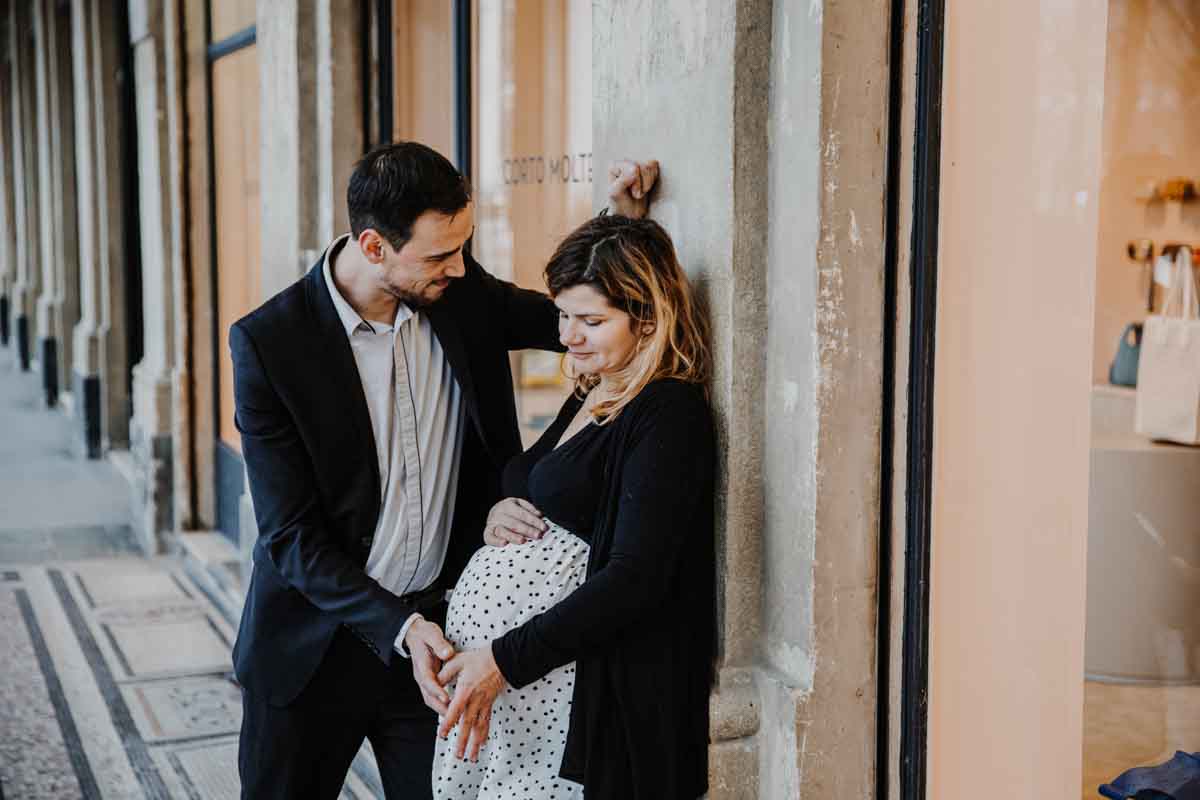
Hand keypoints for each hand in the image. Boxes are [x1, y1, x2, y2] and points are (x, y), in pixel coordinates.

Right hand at [405, 618, 454, 714]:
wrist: (415, 634)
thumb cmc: (424, 634)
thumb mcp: (431, 633)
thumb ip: (439, 643)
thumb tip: (447, 653)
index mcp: (421, 664)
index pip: (428, 681)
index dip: (437, 690)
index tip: (446, 698)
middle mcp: (421, 675)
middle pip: (428, 695)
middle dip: (439, 707)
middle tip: (452, 716)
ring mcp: (424, 679)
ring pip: (430, 698)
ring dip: (440, 708)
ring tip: (454, 716)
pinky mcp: (428, 681)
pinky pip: (433, 695)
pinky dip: (441, 704)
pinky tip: (451, 708)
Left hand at [437, 646, 506, 761]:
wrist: (501, 659)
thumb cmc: (478, 659)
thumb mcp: (457, 661)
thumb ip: (444, 674)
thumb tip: (433, 684)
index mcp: (465, 690)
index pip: (455, 710)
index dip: (448, 723)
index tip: (442, 735)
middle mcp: (475, 700)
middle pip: (468, 724)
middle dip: (463, 741)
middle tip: (458, 756)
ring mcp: (484, 703)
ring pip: (479, 727)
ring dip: (474, 743)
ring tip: (471, 758)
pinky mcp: (490, 703)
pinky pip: (487, 721)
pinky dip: (484, 734)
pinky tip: (481, 744)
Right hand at [484, 497, 546, 546]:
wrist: (495, 512)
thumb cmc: (512, 511)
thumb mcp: (520, 505)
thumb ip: (530, 509)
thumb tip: (539, 515)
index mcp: (508, 505)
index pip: (523, 514)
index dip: (534, 521)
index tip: (544, 528)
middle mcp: (499, 513)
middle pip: (514, 523)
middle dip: (527, 530)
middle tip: (538, 535)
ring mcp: (492, 523)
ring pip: (502, 530)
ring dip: (513, 536)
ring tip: (523, 541)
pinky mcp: (487, 533)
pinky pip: (490, 538)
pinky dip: (496, 541)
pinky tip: (504, 543)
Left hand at [607, 159, 659, 218]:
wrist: (630, 214)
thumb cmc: (620, 204)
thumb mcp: (616, 194)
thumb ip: (622, 181)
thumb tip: (635, 169)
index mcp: (615, 166)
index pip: (634, 167)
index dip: (637, 182)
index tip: (633, 194)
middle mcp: (625, 163)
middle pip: (643, 166)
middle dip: (643, 183)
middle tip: (637, 195)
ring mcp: (636, 164)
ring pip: (650, 166)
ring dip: (648, 182)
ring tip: (641, 191)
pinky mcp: (645, 169)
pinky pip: (654, 167)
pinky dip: (653, 179)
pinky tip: (646, 186)